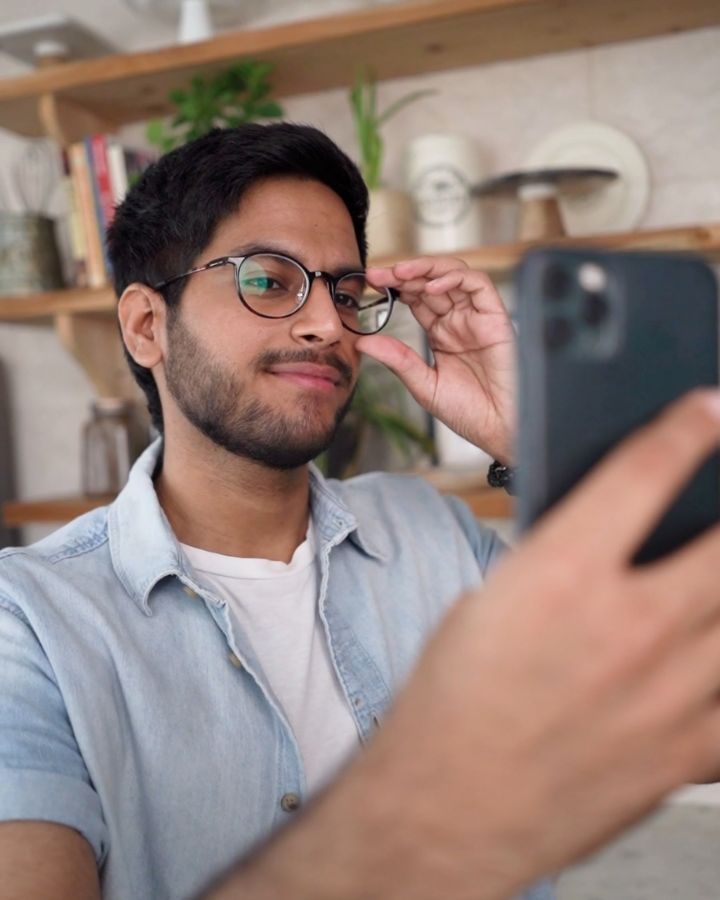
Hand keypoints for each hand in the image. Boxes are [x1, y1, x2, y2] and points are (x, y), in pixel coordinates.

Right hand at [207, 390, 719, 899]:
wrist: (446, 809)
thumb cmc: (453, 703)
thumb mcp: (490, 602)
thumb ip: (561, 566)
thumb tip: (608, 546)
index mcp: (562, 574)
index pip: (647, 470)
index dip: (688, 428)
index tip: (708, 410)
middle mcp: (628, 625)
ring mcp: (668, 694)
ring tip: (712, 578)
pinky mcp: (684, 754)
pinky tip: (711, 662)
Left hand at [358, 257, 515, 462]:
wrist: (500, 429)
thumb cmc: (470, 413)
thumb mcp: (424, 385)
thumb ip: (398, 360)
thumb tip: (362, 342)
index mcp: (442, 334)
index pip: (416, 298)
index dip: (395, 286)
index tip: (370, 283)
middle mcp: (459, 321)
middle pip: (431, 282)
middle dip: (404, 273)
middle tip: (378, 275)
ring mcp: (477, 317)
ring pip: (453, 275)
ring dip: (426, 269)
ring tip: (400, 273)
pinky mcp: (496, 317)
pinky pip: (478, 285)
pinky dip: (455, 278)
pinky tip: (432, 285)